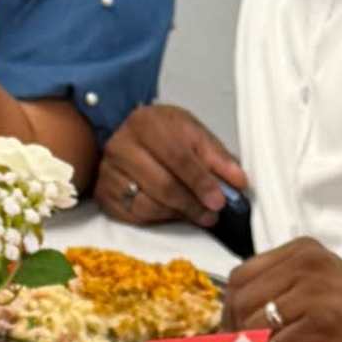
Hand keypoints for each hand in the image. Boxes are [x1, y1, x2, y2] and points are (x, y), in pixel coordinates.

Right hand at [95, 99, 247, 224]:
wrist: (134, 135)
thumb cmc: (167, 135)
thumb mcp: (194, 135)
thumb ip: (218, 158)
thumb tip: (238, 181)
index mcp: (145, 123)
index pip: (177, 157)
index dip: (201, 182)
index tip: (219, 201)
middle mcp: (120, 145)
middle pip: (162, 185)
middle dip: (192, 204)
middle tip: (211, 214)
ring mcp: (108, 171)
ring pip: (147, 205)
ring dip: (177, 214)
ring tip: (196, 214)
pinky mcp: (104, 193)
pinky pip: (133, 216)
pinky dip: (157, 219)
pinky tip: (171, 212)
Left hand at [224, 237, 341, 341]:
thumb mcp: (317, 291)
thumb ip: (279, 292)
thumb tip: (231, 318)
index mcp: (302, 251)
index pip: (240, 276)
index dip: (232, 311)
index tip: (240, 334)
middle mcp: (307, 264)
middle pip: (241, 300)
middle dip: (241, 335)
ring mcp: (315, 292)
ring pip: (254, 324)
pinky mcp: (322, 323)